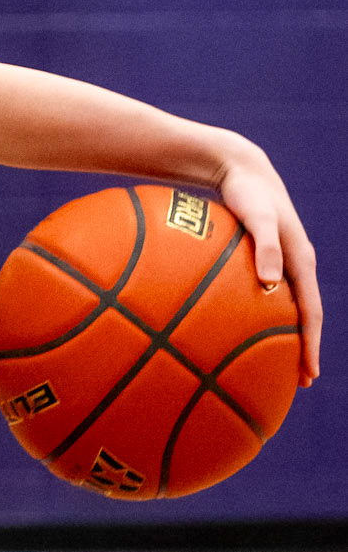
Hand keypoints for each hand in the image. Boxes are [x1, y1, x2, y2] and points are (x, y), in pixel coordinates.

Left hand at [215, 145, 322, 385]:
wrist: (239, 170)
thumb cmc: (246, 193)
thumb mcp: (257, 216)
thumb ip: (265, 246)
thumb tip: (272, 283)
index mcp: (301, 261)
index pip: (312, 312)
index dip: (311, 345)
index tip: (309, 374)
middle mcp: (295, 265)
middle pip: (305, 316)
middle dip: (304, 349)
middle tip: (300, 381)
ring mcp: (280, 264)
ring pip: (288, 308)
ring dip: (286, 337)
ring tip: (276, 365)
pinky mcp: (263, 260)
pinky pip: (267, 296)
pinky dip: (263, 318)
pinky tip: (242, 332)